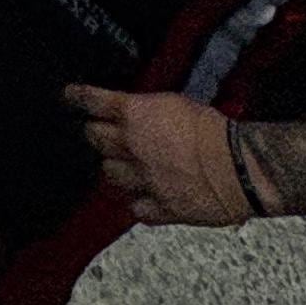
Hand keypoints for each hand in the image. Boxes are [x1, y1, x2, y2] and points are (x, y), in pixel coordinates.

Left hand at [67, 86, 253, 228]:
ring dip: (115, 168)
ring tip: (125, 166)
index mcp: (134, 115)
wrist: (238, 168)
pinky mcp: (159, 207)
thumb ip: (149, 110)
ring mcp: (142, 180)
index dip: (77, 98)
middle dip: (95, 134)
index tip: (68, 96)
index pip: (93, 102)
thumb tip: (139, 113)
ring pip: (109, 174)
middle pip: (95, 139)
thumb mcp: (177, 104)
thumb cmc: (213, 130)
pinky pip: (136, 208)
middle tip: (100, 134)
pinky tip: (146, 197)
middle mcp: (131, 147)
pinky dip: (139, 202)